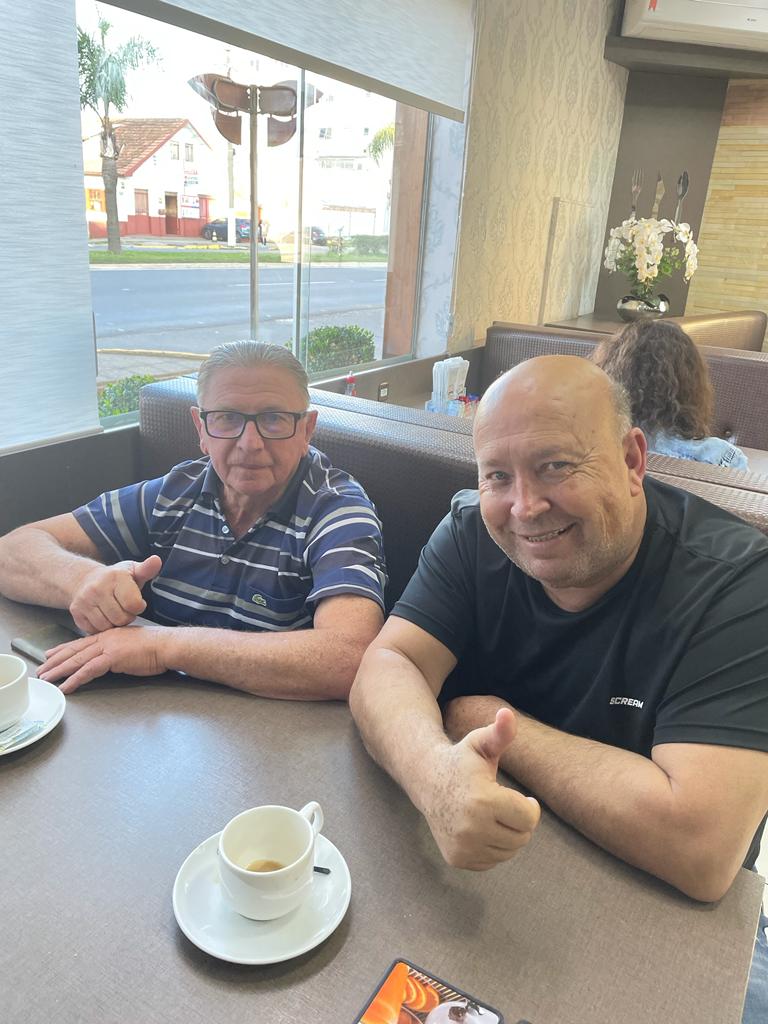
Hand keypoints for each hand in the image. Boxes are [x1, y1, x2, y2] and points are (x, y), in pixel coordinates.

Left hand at [37, 625, 167, 693]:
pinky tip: (66, 686)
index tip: (50, 654)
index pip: (81, 642)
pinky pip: (89, 670)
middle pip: (74, 650)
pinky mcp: (112, 658)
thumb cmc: (155, 648)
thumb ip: (117, 650)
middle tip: (41, 669)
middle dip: (55, 661)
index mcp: (109, 635)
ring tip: (47, 679)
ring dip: (59, 671)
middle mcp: (105, 638)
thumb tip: (111, 659)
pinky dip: (75, 679)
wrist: (167, 645)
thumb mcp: (131, 645)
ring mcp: (108, 647)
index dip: (63, 649)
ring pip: (77, 660)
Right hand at [70, 555, 161, 633]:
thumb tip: (156, 560)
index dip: (138, 607)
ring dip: (114, 624)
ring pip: (107, 626)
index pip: (133, 605)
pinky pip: (94, 630)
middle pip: (121, 619)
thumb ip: (147, 569)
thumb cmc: (116, 578)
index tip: (136, 602)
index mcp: (115, 576)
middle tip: (124, 609)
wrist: (86, 580)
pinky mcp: (76, 612)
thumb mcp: (133, 570)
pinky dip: (100, 628)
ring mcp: (84, 600)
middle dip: (127, 617)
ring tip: (114, 612)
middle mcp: (97, 588)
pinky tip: (103, 617)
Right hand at [423, 708, 539, 870]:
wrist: (427, 780)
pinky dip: (492, 847)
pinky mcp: (456, 858)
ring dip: (507, 835)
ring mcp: (462, 847)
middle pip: (521, 838)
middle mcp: (470, 828)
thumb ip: (499, 732)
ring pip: (508, 852)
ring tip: (493, 815)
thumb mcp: (481, 742)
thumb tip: (507, 714)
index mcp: (482, 800)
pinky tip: (480, 827)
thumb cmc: (462, 760)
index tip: (522, 798)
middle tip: (505, 805)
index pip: (529, 818)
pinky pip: (491, 861)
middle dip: (519, 821)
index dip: (529, 806)